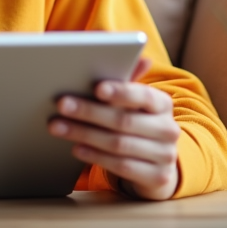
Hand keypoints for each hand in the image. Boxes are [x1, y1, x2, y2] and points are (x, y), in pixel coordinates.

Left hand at [48, 57, 180, 199]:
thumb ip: (123, 80)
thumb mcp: (130, 103)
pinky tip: (76, 148)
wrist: (155, 165)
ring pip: (119, 144)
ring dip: (84, 134)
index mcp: (163, 104)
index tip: (96, 88)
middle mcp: (169, 129)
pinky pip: (122, 166)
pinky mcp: (157, 178)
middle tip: (61, 104)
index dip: (120, 91)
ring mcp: (166, 155)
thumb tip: (119, 49)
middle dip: (89, 111)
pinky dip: (96, 156)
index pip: (143, 95)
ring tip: (57, 126)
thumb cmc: (134, 123)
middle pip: (124, 120)